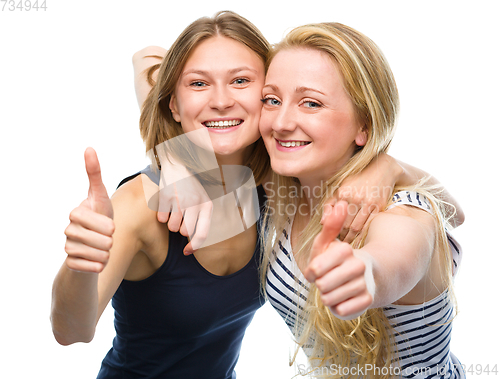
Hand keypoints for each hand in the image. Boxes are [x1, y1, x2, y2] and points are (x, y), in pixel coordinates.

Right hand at [64, 148, 114, 272]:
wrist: (91, 246)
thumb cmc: (100, 217)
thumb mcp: (101, 196)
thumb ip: (95, 174)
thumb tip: (88, 147)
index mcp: (76, 212)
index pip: (103, 223)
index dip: (109, 226)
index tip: (109, 225)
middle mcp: (68, 229)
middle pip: (104, 239)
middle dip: (110, 240)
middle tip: (106, 237)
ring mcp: (67, 247)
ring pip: (100, 254)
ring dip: (106, 253)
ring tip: (103, 248)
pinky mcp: (70, 264)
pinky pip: (93, 267)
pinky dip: (100, 265)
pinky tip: (97, 261)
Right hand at [157, 175, 212, 254]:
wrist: (178, 166)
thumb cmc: (191, 189)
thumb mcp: (202, 202)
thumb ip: (200, 221)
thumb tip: (191, 248)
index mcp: (207, 205)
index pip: (202, 233)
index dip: (194, 246)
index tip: (186, 252)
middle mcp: (195, 202)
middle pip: (184, 232)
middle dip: (180, 228)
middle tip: (180, 217)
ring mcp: (180, 198)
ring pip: (172, 227)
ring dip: (170, 223)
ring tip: (173, 210)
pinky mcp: (166, 195)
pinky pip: (161, 218)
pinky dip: (162, 215)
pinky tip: (166, 205)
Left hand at [305, 201, 373, 318]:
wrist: (362, 277)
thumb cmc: (336, 259)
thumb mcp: (327, 243)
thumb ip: (329, 226)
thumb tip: (341, 204)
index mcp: (345, 250)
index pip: (315, 268)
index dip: (311, 272)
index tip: (314, 271)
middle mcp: (358, 265)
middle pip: (322, 285)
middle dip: (319, 286)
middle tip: (324, 281)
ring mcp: (364, 283)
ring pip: (330, 299)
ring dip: (327, 297)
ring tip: (333, 290)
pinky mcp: (368, 300)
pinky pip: (341, 310)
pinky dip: (337, 308)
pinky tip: (342, 299)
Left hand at [324, 154, 401, 242]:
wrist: (381, 169)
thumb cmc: (358, 180)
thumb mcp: (341, 187)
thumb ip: (330, 204)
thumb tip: (322, 222)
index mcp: (343, 193)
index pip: (335, 218)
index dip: (333, 230)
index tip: (332, 236)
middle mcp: (355, 198)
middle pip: (345, 225)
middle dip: (341, 236)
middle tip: (339, 243)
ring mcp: (368, 202)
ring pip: (357, 227)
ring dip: (351, 237)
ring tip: (348, 242)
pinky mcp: (379, 206)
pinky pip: (369, 225)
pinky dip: (363, 234)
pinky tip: (359, 239)